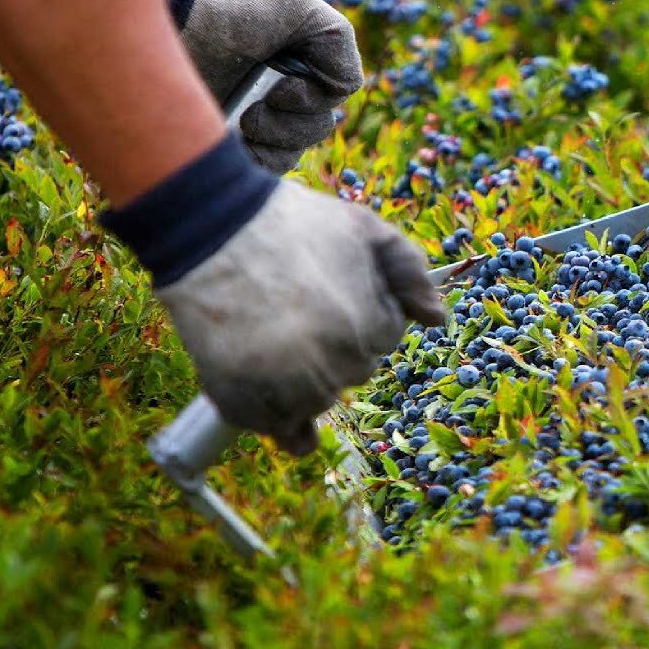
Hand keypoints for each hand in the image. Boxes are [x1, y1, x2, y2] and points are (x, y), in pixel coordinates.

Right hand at [102, 135, 443, 453]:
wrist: (210, 227)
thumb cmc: (293, 223)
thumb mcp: (365, 230)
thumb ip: (411, 272)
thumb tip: (438, 319)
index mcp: (366, 331)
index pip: (382, 342)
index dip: (357, 312)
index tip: (327, 288)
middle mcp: (330, 368)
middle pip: (349, 375)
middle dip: (331, 347)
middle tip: (294, 306)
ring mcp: (283, 389)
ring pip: (312, 404)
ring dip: (300, 381)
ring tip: (271, 332)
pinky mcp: (239, 400)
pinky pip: (272, 425)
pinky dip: (269, 410)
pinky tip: (258, 375)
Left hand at [160, 0, 363, 172]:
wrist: (175, 30)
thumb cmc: (232, 14)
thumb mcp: (298, 9)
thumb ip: (339, 44)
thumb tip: (340, 96)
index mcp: (304, 65)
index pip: (335, 98)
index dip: (314, 97)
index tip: (283, 80)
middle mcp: (285, 93)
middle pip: (319, 130)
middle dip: (290, 123)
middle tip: (257, 106)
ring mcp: (259, 121)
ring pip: (294, 154)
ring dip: (273, 140)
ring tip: (242, 122)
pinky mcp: (236, 145)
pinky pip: (267, 171)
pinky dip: (259, 160)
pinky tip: (237, 143)